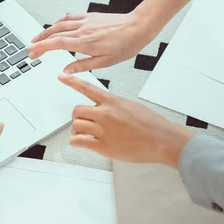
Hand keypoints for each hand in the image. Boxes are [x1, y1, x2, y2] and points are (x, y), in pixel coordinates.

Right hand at [28, 12, 159, 73]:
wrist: (138, 26)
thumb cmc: (126, 44)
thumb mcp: (105, 62)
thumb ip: (83, 66)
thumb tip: (66, 70)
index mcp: (85, 43)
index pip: (56, 44)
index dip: (41, 48)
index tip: (32, 52)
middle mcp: (83, 30)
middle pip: (53, 33)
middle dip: (39, 41)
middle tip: (31, 49)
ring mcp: (85, 21)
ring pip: (59, 24)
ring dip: (46, 31)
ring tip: (38, 38)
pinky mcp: (90, 17)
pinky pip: (69, 18)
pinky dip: (59, 23)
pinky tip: (56, 26)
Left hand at [59, 74, 192, 167]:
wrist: (161, 139)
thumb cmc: (152, 124)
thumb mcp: (131, 106)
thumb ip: (115, 105)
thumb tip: (105, 108)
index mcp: (112, 102)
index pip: (87, 88)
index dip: (72, 82)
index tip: (62, 77)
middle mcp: (105, 114)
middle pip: (77, 110)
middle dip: (77, 117)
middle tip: (82, 122)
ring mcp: (103, 130)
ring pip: (76, 125)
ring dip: (76, 130)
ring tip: (83, 134)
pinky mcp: (103, 146)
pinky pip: (80, 141)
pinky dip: (76, 142)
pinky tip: (79, 142)